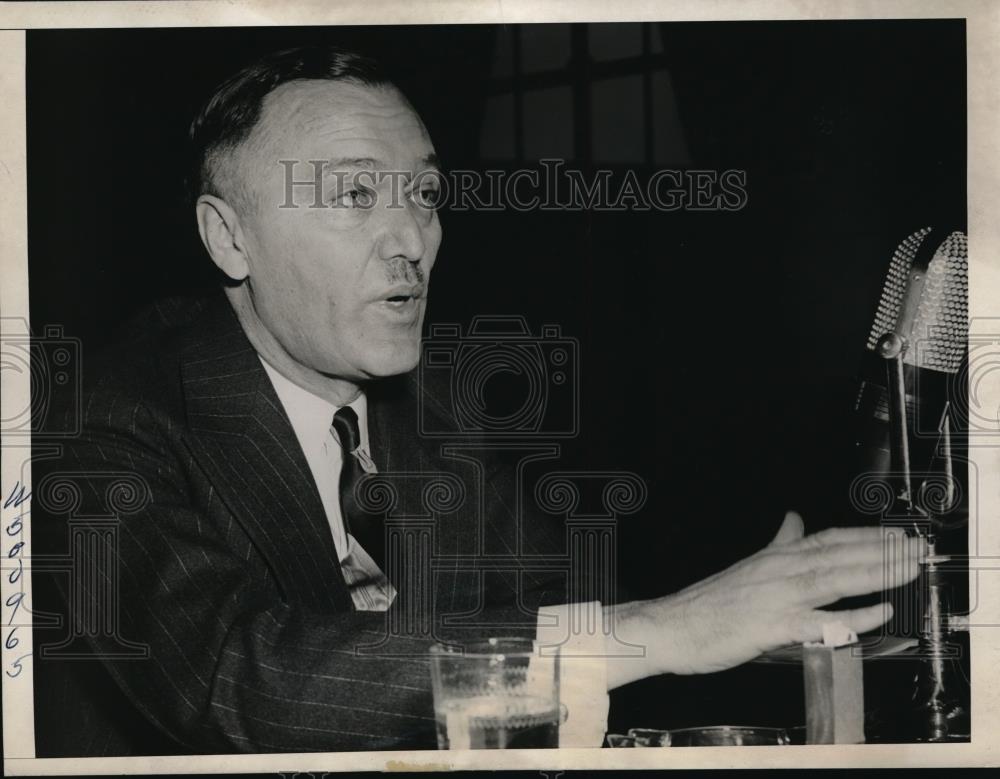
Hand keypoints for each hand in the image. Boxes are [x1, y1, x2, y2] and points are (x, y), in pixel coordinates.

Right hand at [606, 511, 925, 687]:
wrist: (669, 626)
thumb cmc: (707, 604)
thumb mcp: (747, 566)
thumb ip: (777, 544)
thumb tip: (794, 519)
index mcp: (774, 558)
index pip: (828, 539)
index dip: (866, 536)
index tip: (898, 535)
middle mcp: (778, 571)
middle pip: (839, 555)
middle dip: (884, 551)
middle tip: (920, 549)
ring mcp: (776, 596)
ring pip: (835, 579)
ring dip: (876, 573)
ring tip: (910, 569)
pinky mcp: (771, 625)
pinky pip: (820, 621)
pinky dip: (851, 617)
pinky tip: (877, 613)